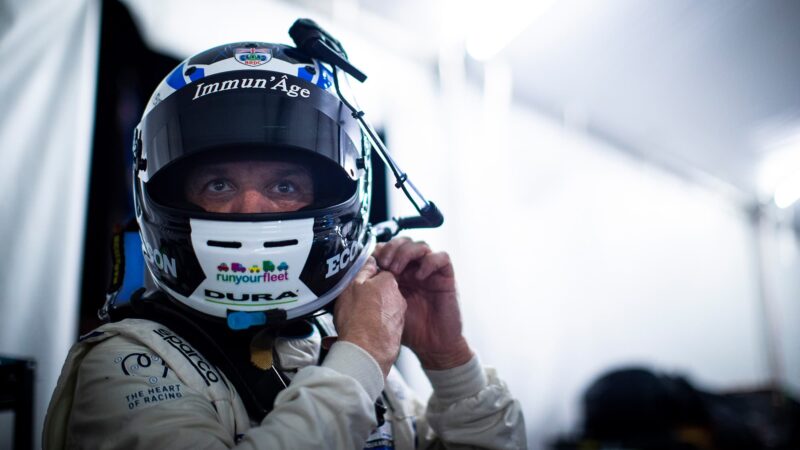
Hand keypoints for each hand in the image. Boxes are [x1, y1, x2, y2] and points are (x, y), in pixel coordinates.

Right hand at [334, 256, 405, 377]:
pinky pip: (382, 327)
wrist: (367, 352)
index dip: (366, 280)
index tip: (357, 286)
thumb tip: (370, 261)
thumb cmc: (358, 318)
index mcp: (389, 283)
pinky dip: (373, 330)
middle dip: (370, 298)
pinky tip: (361, 335)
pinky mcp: (397, 335)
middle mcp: (398, 299)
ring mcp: (399, 318)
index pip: (380, 274)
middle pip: (382, 293)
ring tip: (354, 323)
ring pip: (382, 311)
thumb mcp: (352, 286)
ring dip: (370, 315)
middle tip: (353, 305)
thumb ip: (363, 271)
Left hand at [373, 237, 471, 369]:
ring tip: (397, 270)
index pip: (390, 248)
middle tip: (384, 263)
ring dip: (406, 253)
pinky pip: (442, 257)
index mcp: (399, 274)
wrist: (433, 347)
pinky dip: (429, 262)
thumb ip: (376, 289)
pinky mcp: (446, 277)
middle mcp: (415, 270)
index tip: (372, 260)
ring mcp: (431, 272)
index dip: (381, 249)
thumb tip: (361, 271)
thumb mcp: (386, 307)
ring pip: (421, 245)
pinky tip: (419, 276)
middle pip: (404, 242)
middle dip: (392, 248)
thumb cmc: (410, 330)